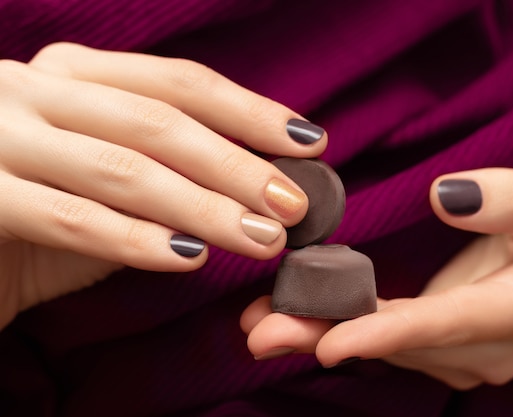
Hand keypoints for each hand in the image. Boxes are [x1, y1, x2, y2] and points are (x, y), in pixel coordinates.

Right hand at [0, 42, 325, 327]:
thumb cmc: (42, 205)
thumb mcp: (104, 168)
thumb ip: (164, 167)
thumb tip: (258, 185)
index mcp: (72, 73)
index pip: (179, 83)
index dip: (250, 112)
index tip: (309, 143)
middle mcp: (32, 90)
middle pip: (160, 124)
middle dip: (236, 166)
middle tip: (293, 205)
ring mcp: (0, 139)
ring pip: (125, 170)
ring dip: (204, 208)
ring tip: (261, 239)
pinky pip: (71, 219)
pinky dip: (136, 241)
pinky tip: (189, 259)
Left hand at [242, 168, 512, 396]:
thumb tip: (447, 194)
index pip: (448, 323)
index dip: (387, 331)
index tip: (330, 340)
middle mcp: (485, 348)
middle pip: (398, 342)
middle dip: (327, 336)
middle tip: (260, 331)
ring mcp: (460, 357)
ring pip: (383, 347)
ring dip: (321, 334)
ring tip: (260, 322)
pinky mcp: (439, 352)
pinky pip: (384, 341)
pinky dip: (337, 328)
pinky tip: (292, 315)